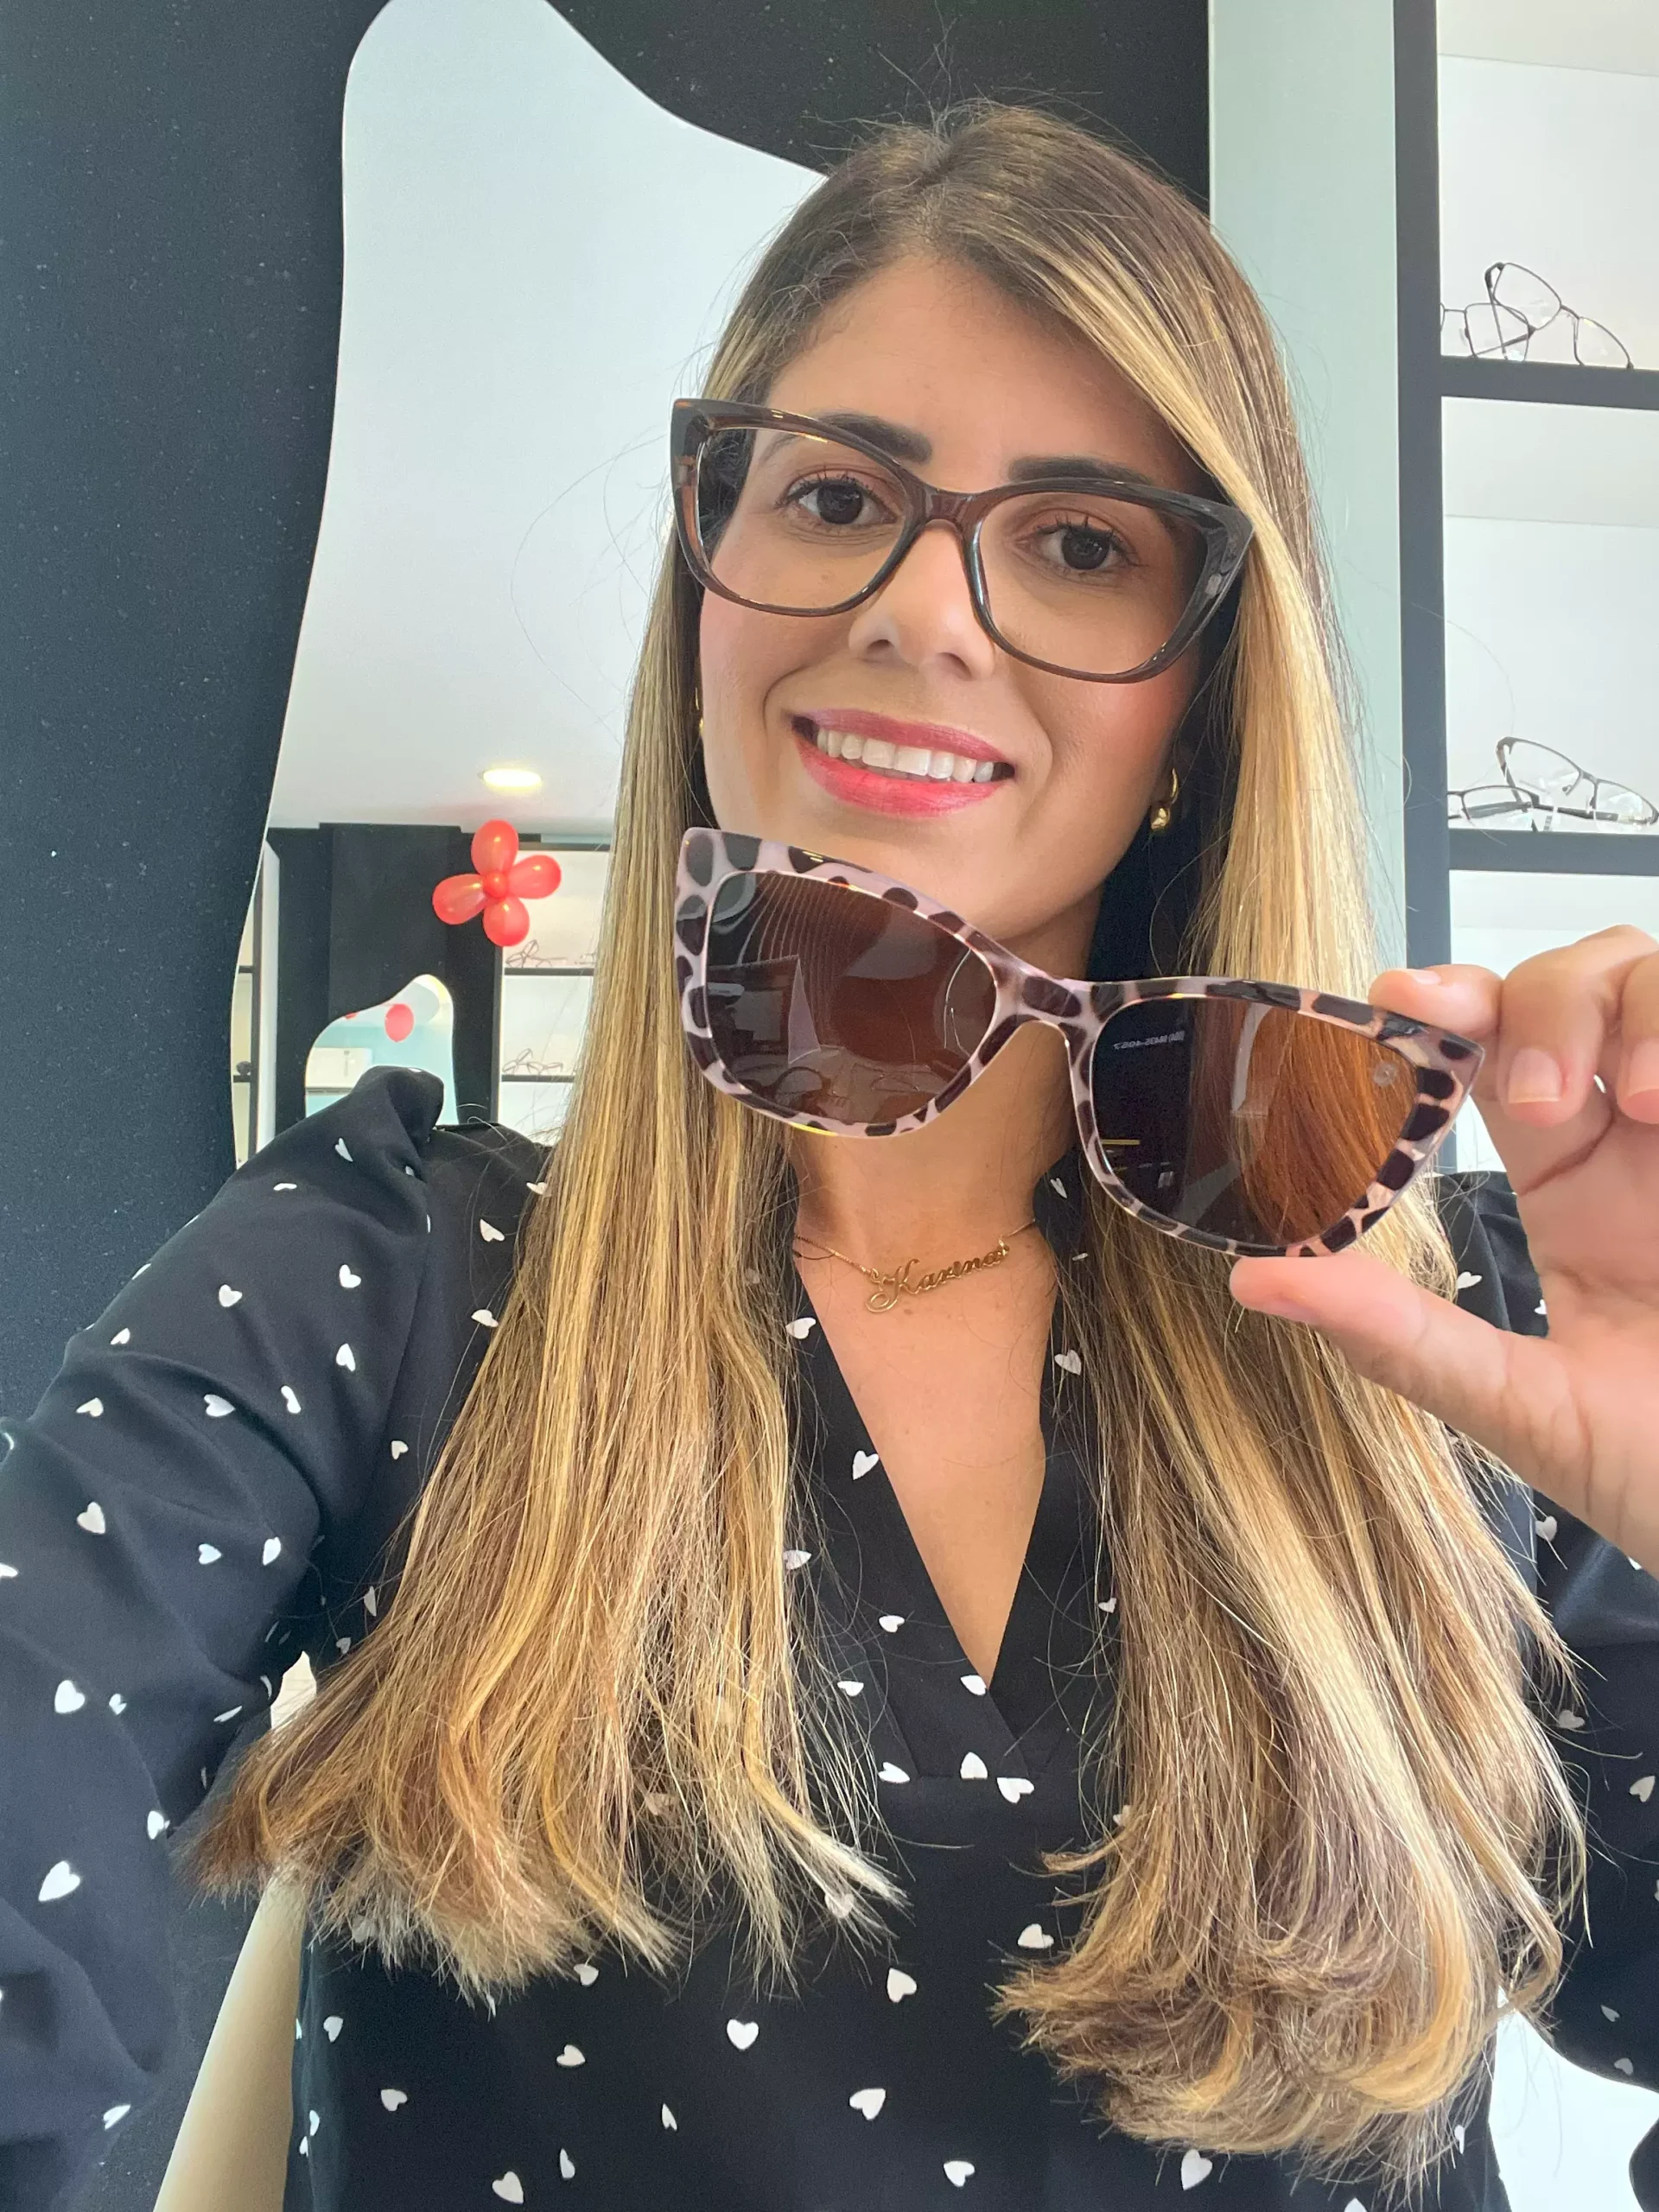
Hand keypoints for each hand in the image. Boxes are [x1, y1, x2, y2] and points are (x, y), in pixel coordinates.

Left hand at [1228, 925, 1658, 1573]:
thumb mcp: (1524, 1407)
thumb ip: (1401, 1339)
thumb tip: (1255, 1280)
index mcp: (1574, 1187)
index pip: (1494, 1050)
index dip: (1445, 1006)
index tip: (1400, 1000)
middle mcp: (1641, 1140)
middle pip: (1571, 985)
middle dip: (1536, 1005)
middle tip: (1534, 1095)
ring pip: (1652, 976)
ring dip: (1628, 1010)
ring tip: (1640, 1100)